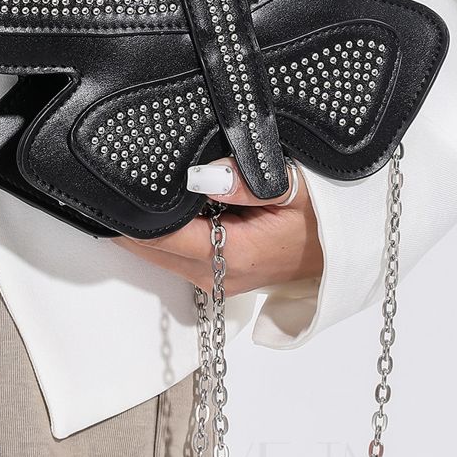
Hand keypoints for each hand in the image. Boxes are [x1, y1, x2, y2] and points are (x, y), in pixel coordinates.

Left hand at [114, 158, 322, 293]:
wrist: (348, 251)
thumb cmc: (325, 217)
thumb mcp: (294, 188)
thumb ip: (247, 181)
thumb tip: (202, 176)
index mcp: (234, 254)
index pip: (163, 236)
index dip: (133, 214)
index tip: (112, 188)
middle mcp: (219, 275)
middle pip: (152, 251)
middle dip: (128, 223)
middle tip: (107, 186)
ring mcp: (218, 280)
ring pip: (161, 257)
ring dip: (144, 230)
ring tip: (127, 193)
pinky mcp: (220, 277)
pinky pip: (177, 258)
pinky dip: (164, 237)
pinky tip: (163, 211)